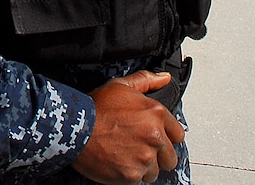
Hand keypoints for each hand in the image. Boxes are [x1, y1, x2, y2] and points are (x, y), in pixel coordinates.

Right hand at [72, 70, 184, 184]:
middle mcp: (154, 136)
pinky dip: (131, 174)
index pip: (178, 134)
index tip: (156, 136)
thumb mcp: (121, 85)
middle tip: (140, 146)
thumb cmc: (96, 107)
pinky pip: (139, 180)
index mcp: (156, 114)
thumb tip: (164, 78)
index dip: (166, 135)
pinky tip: (119, 160)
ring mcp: (144, 157)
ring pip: (155, 171)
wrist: (76, 128)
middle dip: (158, 154)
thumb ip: (146, 80)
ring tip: (127, 153)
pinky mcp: (133, 175)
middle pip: (170, 157)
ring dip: (144, 166)